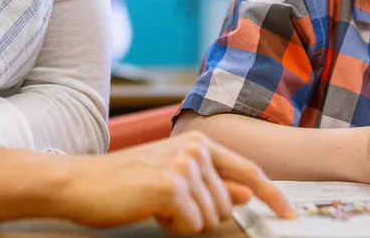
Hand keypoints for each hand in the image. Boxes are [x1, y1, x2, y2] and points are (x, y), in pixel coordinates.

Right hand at [54, 131, 294, 233]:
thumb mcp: (174, 180)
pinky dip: (173, 227)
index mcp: (200, 143)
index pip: (249, 171)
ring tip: (156, 205)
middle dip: (202, 216)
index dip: (273, 195)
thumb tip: (246, 196)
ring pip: (211, 217)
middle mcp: (196, 149)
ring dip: (185, 222)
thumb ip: (212, 185)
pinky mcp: (171, 185)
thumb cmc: (125, 183)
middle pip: (228, 205)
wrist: (80, 182)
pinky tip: (151, 211)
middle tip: (168, 207)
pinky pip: (192, 225)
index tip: (289, 214)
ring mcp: (185, 165)